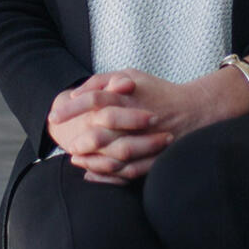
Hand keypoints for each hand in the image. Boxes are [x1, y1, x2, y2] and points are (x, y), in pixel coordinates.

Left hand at [56, 67, 248, 183]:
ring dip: (91, 158)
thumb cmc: (157, 92)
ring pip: (113, 153)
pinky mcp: (153, 158)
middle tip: (66, 144)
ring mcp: (145, 139)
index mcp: (129, 94)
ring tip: (76, 159)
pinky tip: (92, 172)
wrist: (194, 111)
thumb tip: (79, 92)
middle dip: (80, 138)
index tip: (54, 117)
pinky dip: (108, 173)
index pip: (94, 98)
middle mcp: (135, 116)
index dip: (71, 108)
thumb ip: (105, 80)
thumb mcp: (133, 75)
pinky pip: (127, 170)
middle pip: (101, 129)